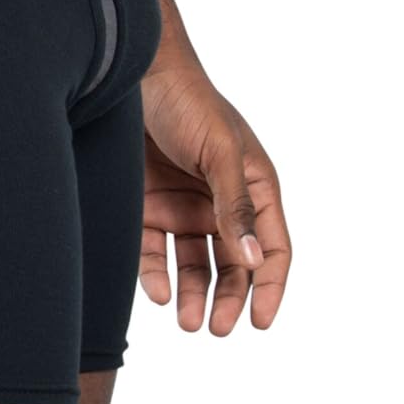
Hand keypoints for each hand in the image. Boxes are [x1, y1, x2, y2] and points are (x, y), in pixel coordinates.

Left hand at [138, 60, 290, 333]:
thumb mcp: (219, 152)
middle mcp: (222, 202)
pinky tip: (160, 292)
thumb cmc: (188, 102)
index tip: (261, 321)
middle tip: (216, 328)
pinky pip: (156, 252)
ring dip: (194, 296)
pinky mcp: (149, 207)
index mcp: (254, 186)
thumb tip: (253, 260)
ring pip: (195, 266)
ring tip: (189, 322)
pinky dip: (158, 275)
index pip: (273, 247)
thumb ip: (235, 205)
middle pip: (234, 265)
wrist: (130, 75)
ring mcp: (185, 206)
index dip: (271, 285)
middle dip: (229, 299)